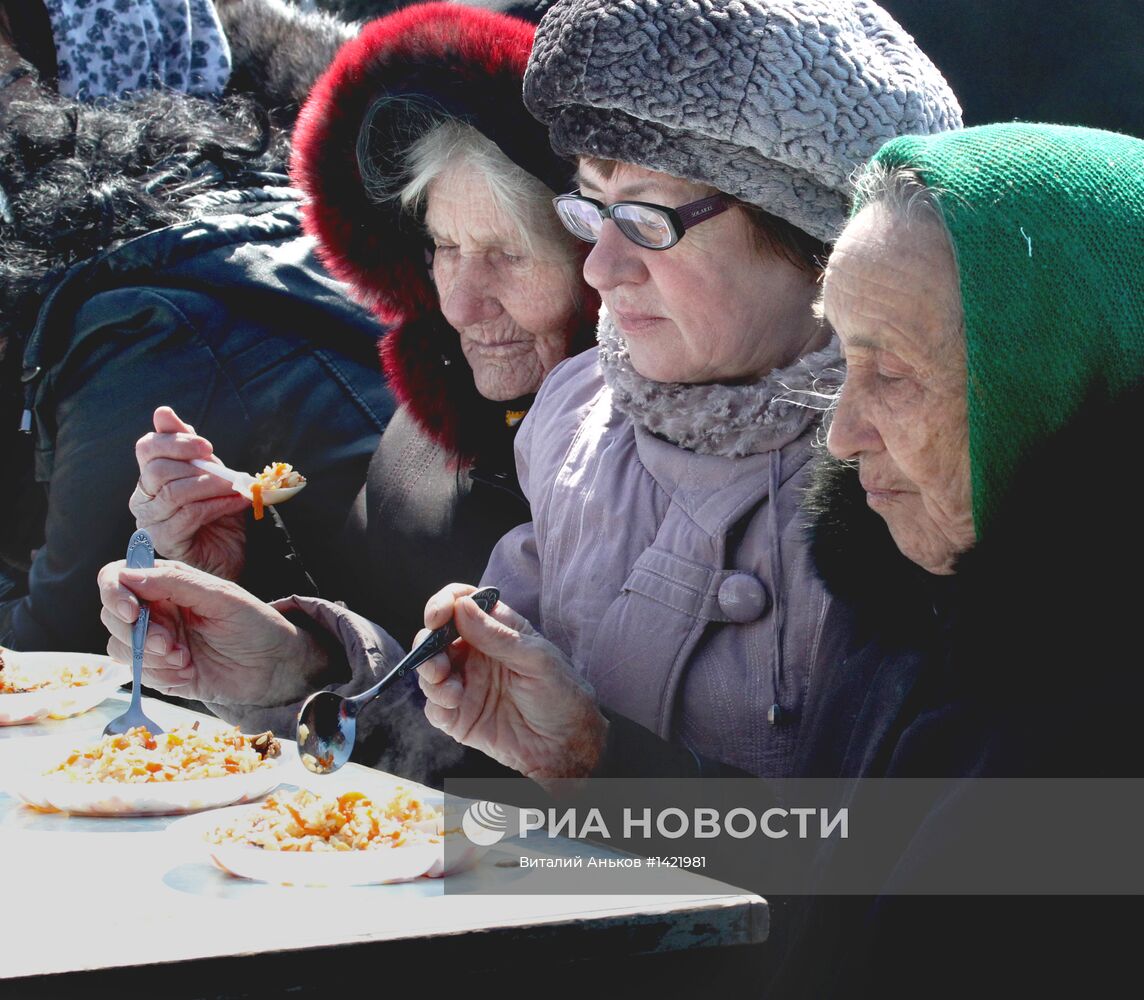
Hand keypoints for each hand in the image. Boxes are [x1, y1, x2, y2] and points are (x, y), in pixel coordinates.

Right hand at [98, 559, 331, 706]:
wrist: (275, 668)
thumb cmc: (256, 624)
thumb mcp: (221, 596)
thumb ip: (176, 583)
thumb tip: (127, 574)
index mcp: (169, 583)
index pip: (118, 577)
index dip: (115, 593)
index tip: (132, 612)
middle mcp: (157, 609)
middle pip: (112, 615)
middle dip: (137, 633)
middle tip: (170, 645)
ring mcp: (156, 640)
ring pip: (119, 646)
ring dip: (149, 657)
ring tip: (185, 660)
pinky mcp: (161, 670)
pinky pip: (137, 672)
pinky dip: (159, 675)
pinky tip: (188, 673)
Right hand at [131, 406, 248, 579]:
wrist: (233, 552)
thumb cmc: (219, 511)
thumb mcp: (209, 473)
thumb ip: (188, 445)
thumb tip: (162, 412)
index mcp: (150, 477)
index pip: (147, 448)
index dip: (176, 441)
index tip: (206, 446)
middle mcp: (142, 498)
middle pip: (157, 469)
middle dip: (197, 466)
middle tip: (227, 471)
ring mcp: (150, 522)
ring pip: (174, 493)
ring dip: (211, 486)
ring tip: (236, 487)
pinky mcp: (165, 542)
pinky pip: (188, 515)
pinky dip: (218, 505)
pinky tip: (237, 503)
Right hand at [417, 584, 607, 788]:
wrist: (565, 745)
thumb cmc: (560, 694)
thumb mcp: (535, 659)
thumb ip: (497, 635)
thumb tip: (462, 606)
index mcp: (496, 629)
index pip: (462, 603)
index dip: (444, 603)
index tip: (437, 617)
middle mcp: (475, 652)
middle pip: (435, 636)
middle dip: (427, 644)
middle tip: (438, 664)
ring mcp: (465, 683)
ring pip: (428, 669)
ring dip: (429, 675)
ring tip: (452, 692)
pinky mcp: (459, 715)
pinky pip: (433, 706)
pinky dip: (435, 703)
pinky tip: (454, 706)